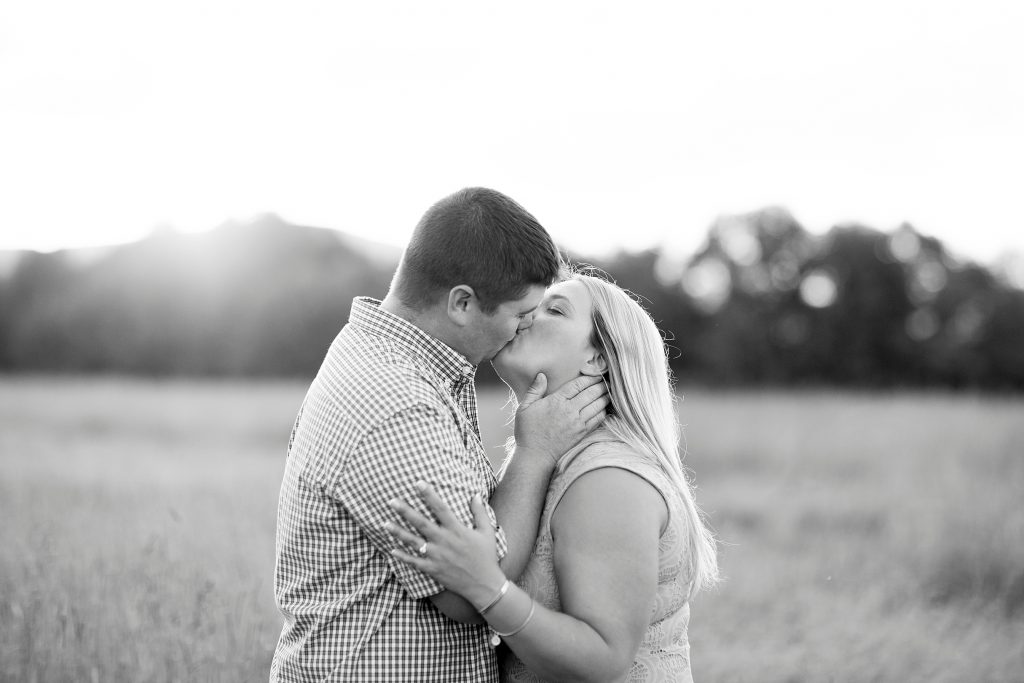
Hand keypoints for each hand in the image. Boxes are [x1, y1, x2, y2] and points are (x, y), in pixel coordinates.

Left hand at [386, 481, 506, 607]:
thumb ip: (480, 512)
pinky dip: (402, 556)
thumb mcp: (487, 532)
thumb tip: (476, 494)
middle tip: (392, 501)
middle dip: (405, 511)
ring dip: (398, 532)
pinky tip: (392, 550)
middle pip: (420, 523)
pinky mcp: (432, 569)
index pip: (440, 508)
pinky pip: (414, 562)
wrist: (484, 585)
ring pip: (413, 542)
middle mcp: (444, 541)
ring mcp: (436, 556)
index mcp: (456, 530)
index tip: (418, 483)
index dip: (429, 495)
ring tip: (385, 523)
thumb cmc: (486, 556)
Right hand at [514, 374, 608, 462]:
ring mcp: (578, 422)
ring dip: (605, 397)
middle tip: (607, 380)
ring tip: (609, 391)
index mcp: (556, 401)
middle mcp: (569, 410)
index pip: (577, 385)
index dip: (589, 378)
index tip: (595, 374)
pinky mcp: (582, 433)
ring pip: (597, 405)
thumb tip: (542, 375)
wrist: (536, 455)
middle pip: (591, 393)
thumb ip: (534, 390)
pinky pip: (598, 419)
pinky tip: (605, 407)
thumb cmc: (528, 431)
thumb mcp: (524, 408)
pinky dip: (603, 411)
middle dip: (600, 385)